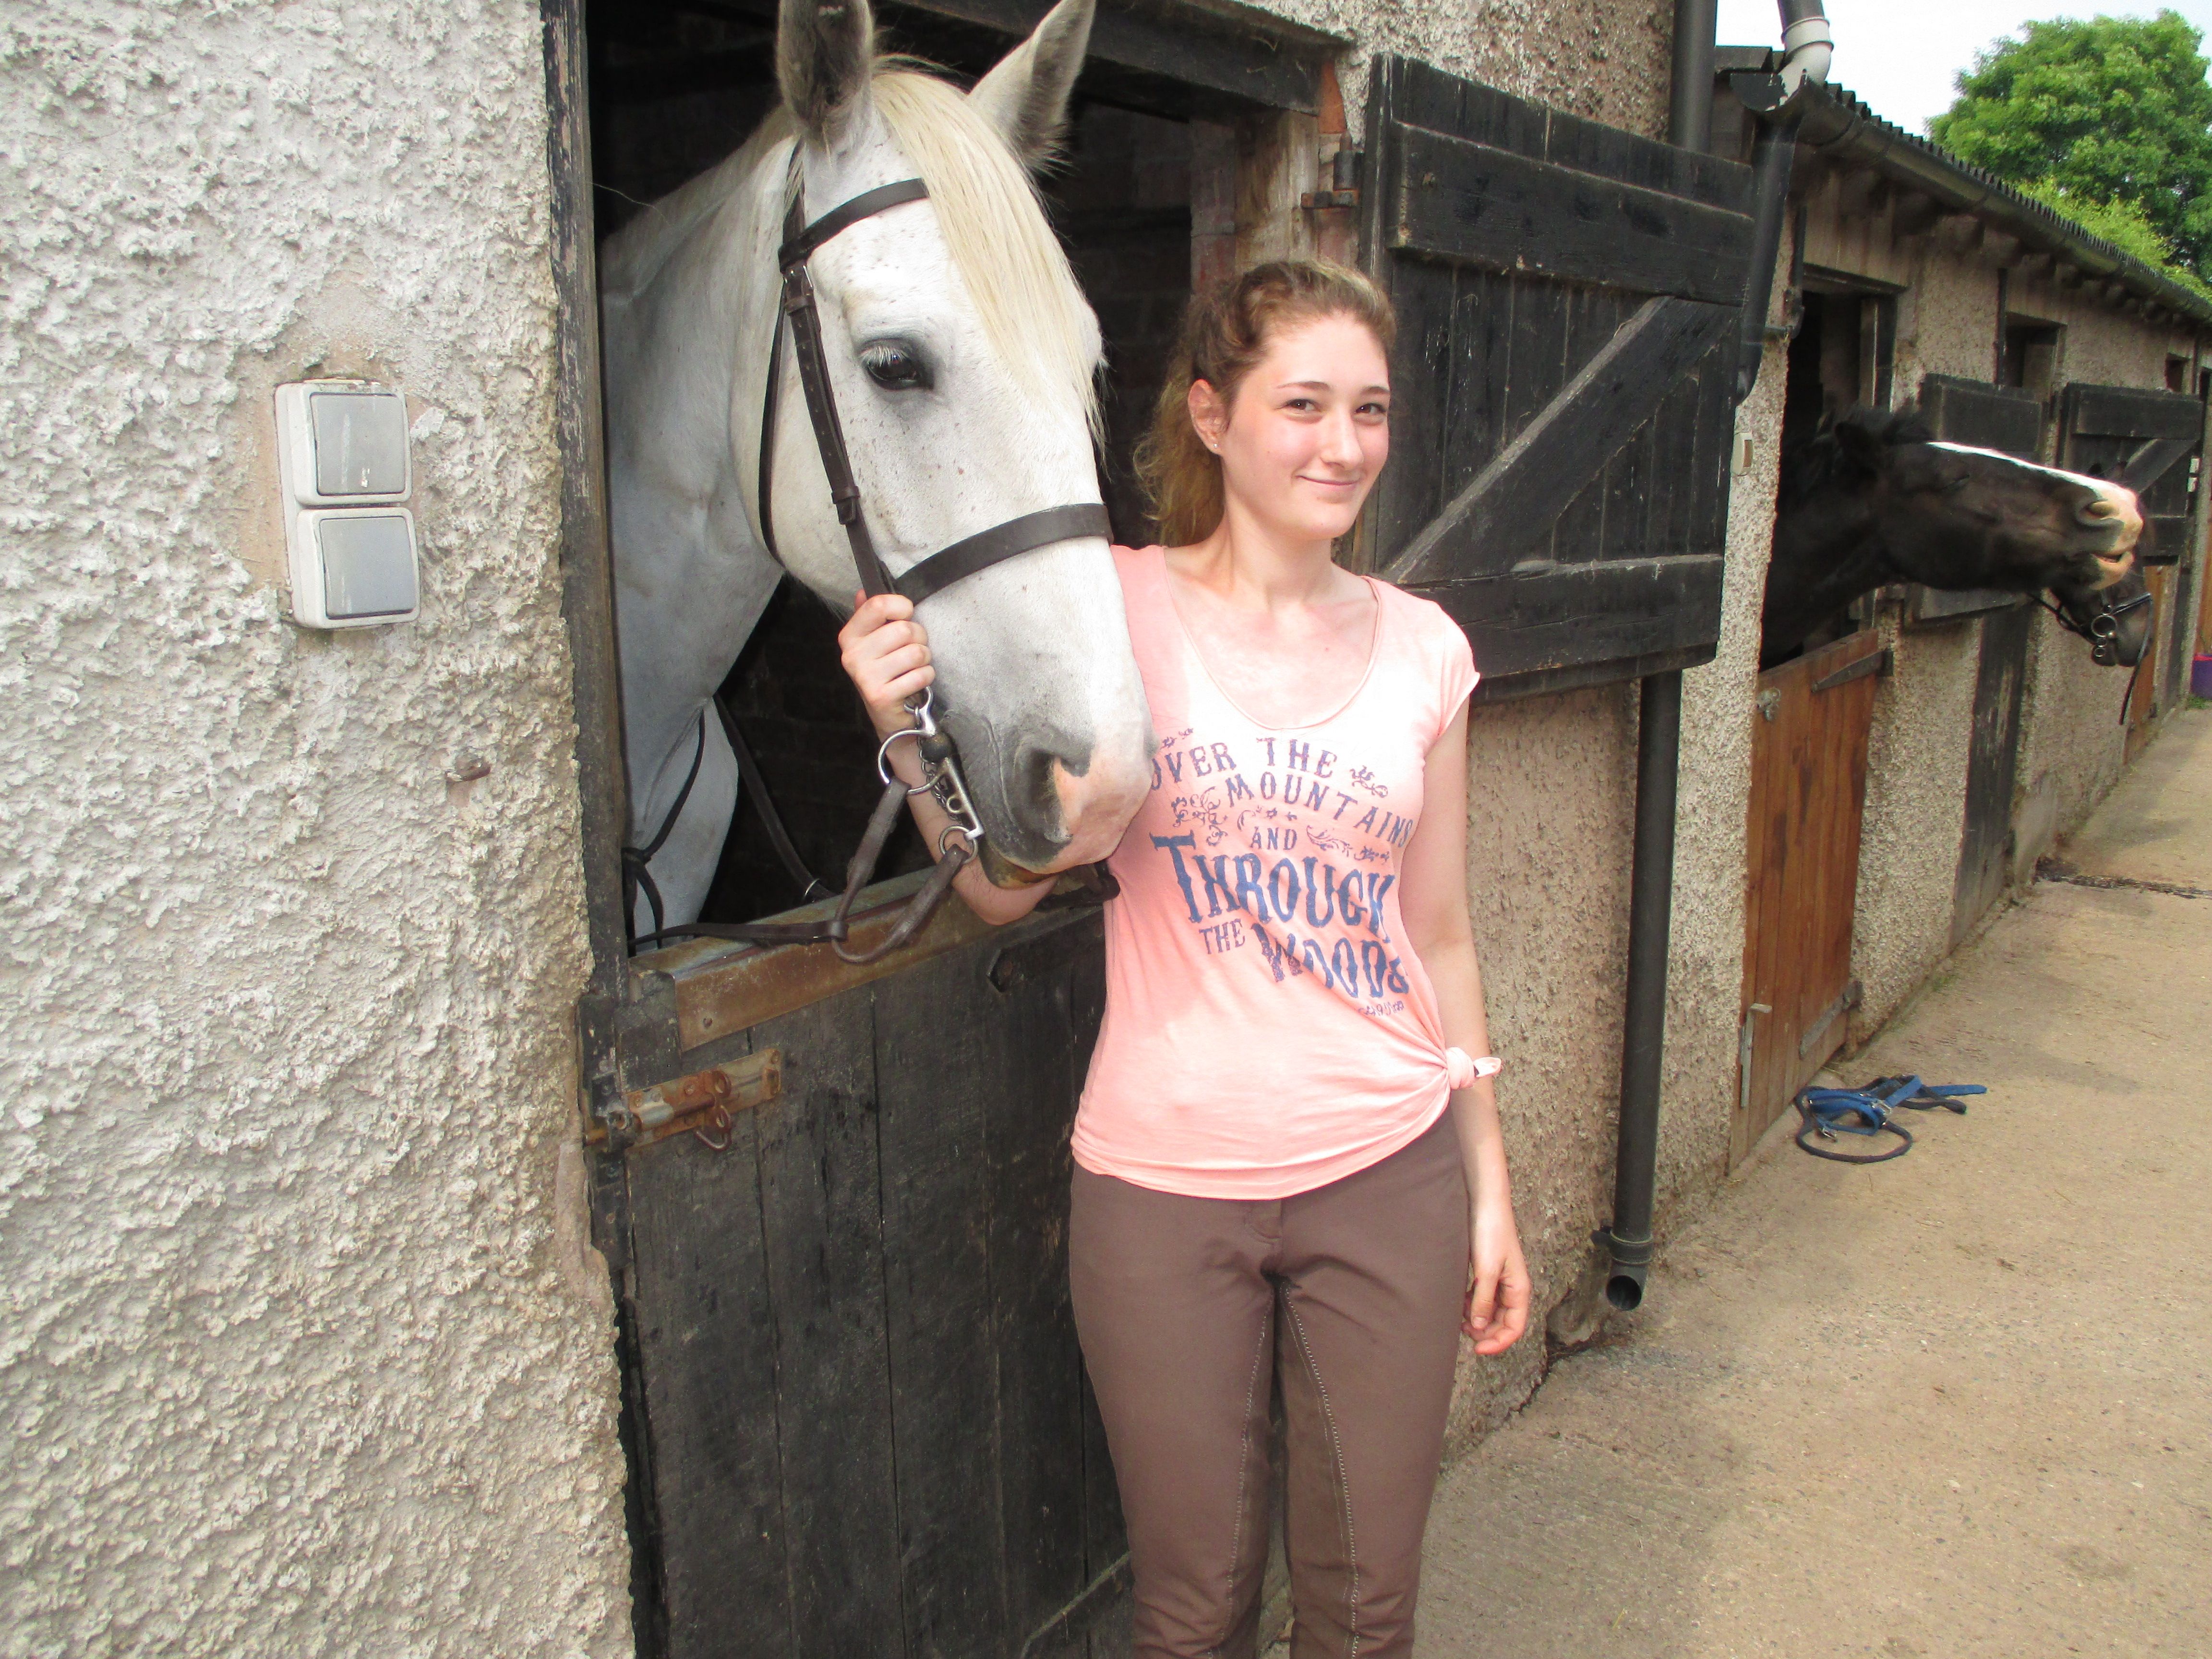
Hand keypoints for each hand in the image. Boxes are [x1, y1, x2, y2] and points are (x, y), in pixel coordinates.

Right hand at [837, 590, 933, 739]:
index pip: (877, 605)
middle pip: (904, 629)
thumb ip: (870, 615)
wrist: (887, 715)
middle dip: (919, 638)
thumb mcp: (874, 641)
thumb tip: (864, 591)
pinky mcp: (881, 696)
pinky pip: (920, 675)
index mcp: (850, 636)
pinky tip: (915, 682)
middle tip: (913, 650)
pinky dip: (926, 677)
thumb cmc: (886, 671)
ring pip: (916, 652)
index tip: (906, 615)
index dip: (901, 606)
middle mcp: (853, 655)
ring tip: (913, 667)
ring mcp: (865, 677)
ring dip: (924, 660)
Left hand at [1463, 1200, 1530, 1355]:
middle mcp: (1512, 1288)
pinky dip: (1473, 1305)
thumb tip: (1480, 1328)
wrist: (1484, 1203)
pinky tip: (1460, 1303)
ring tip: (1460, 1319)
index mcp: (1519, 1289)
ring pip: (1492, 1312)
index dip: (1498, 1343)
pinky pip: (1483, 1298)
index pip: (1515, 1328)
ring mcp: (1500, 1280)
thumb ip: (1483, 1300)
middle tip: (1464, 1333)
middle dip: (1486, 1333)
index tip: (1477, 1349)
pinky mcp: (1487, 1272)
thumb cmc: (1490, 1233)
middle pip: (1503, 1323)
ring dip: (1478, 1320)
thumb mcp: (1486, 1271)